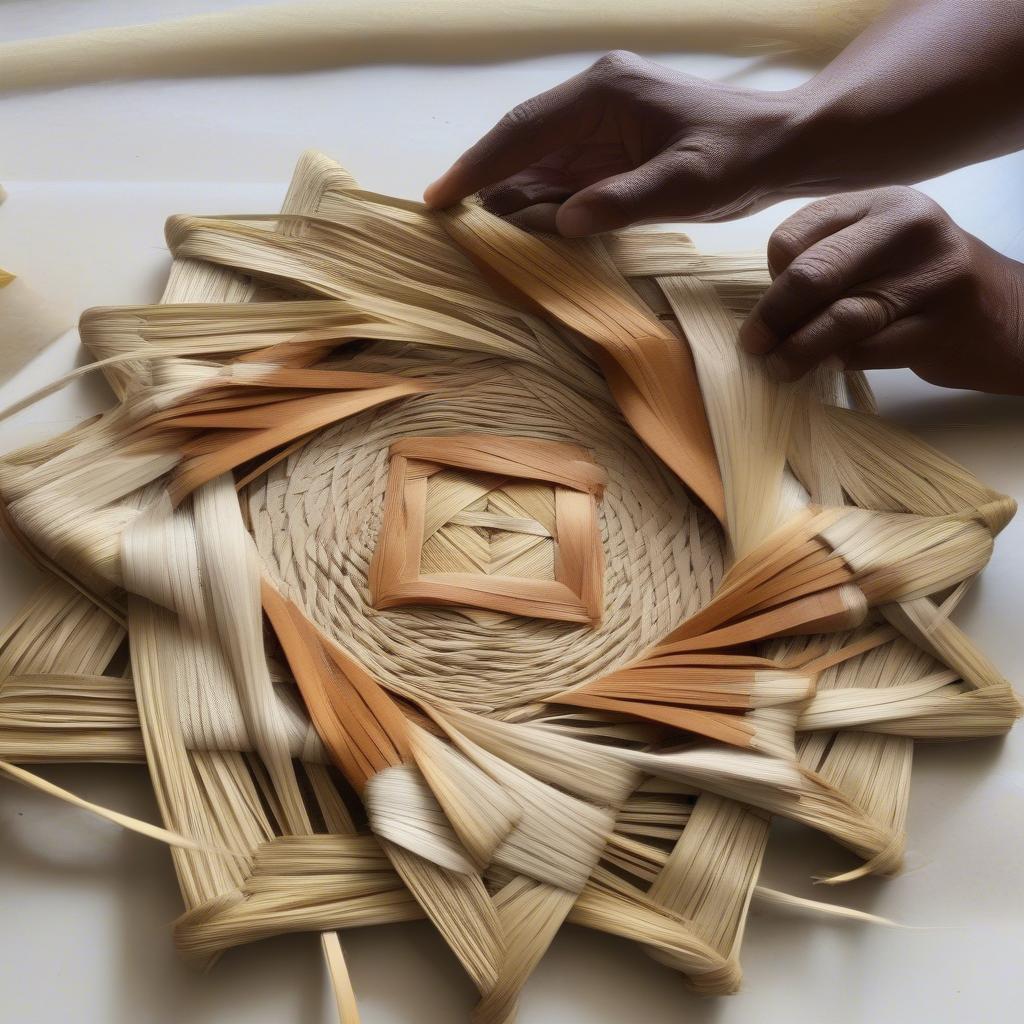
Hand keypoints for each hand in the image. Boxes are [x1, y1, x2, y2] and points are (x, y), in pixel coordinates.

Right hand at [423, 50, 801, 234]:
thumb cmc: (739, 158)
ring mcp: (601, 122)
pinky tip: (513, 223)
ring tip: (465, 225)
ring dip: (504, 191)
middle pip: (521, 141)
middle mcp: (595, 99)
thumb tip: (562, 221)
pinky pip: (560, 173)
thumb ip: (623, 200)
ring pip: (536, 159)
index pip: (524, 130)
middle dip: (480, 177)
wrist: (781, 146)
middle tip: (440, 215)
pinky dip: (534, 198)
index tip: (441, 196)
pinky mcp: (611, 146)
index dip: (478, 164)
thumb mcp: (686, 184)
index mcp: (604, 92)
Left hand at [740, 187, 1023, 394]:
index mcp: (883, 203)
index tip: (773, 303)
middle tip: (753, 345)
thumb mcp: (882, 248)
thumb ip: (830, 257)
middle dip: (771, 317)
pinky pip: (865, 352)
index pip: (797, 235)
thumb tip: (764, 301)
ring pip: (837, 318)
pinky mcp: (939, 329)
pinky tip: (827, 367)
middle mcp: (908, 230)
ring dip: (795, 351)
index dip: (772, 276)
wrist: (1012, 315)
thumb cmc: (925, 283)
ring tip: (778, 368)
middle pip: (812, 275)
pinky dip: (835, 363)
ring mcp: (929, 279)